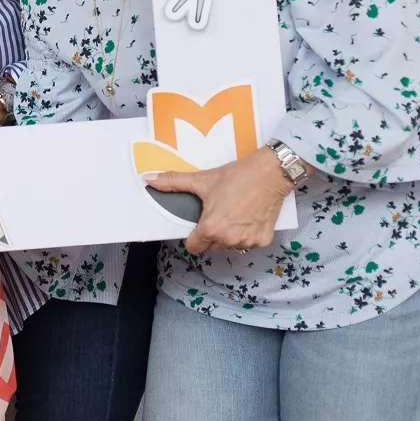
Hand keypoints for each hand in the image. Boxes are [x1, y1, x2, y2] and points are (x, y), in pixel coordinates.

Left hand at [146, 147, 296, 254]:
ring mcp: (248, 242)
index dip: (193, 237)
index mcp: (211, 229)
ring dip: (229, 236)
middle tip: (217, 214)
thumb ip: (173, 182)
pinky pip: (249, 243)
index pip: (193, 247)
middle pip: (211, 246)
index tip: (198, 225)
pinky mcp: (264, 241)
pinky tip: (248, 217)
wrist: (270, 173)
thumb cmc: (236, 177)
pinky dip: (247, 234)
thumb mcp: (202, 180)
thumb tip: (149, 179)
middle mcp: (229, 240)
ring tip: (233, 214)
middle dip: (211, 235)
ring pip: (230, 246)